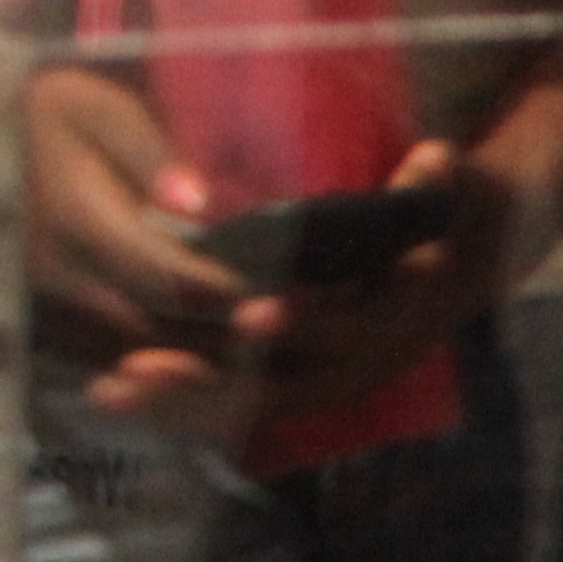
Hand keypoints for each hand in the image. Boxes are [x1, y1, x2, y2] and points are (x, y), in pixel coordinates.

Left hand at [29, 71, 507, 438]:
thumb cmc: (432, 219)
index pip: (344, 336)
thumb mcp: (445, 201)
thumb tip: (436, 156)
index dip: (300, 329)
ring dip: (178, 400)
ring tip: (111, 389)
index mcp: (393, 325)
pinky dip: (173, 401)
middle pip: (279, 387)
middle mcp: (356, 367)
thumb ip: (435, 185)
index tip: (248, 315)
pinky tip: (109, 391)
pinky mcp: (287, 385)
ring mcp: (321, 383)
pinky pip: (226, 403)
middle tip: (144, 364)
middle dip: (211, 379)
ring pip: (243, 405)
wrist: (453, 266)